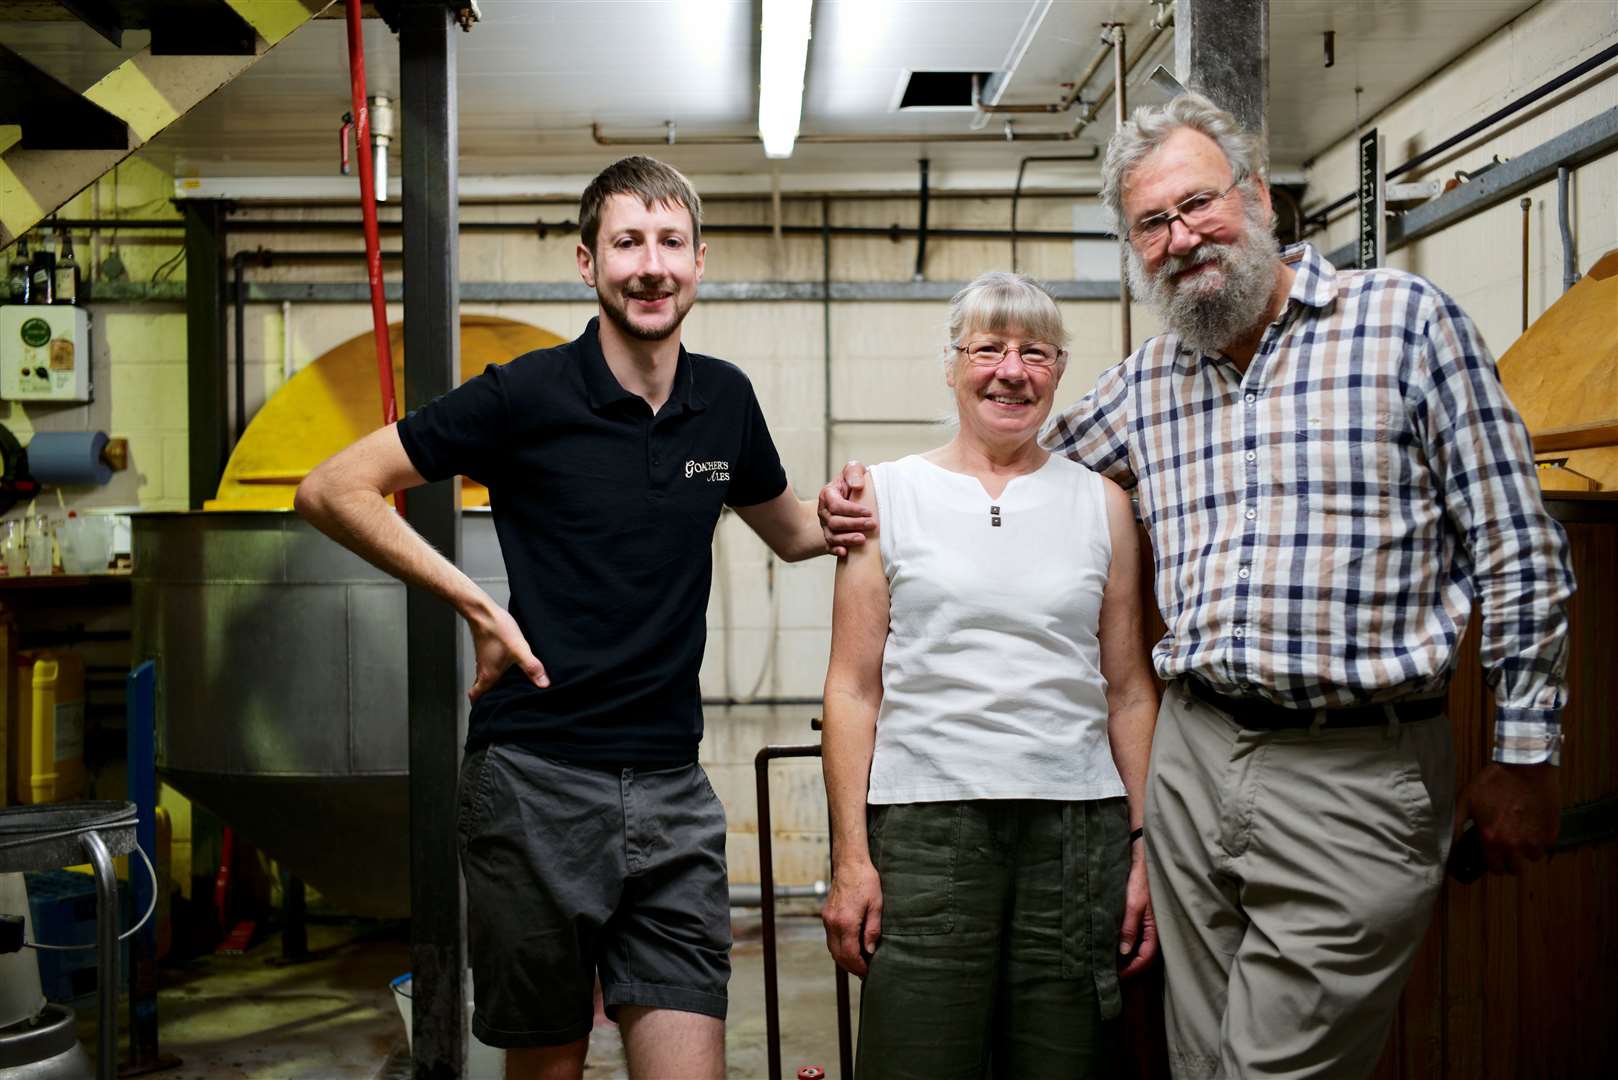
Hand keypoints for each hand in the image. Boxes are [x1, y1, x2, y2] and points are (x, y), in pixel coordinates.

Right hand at [468, 602, 548, 704]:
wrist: (483, 611)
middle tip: (503, 702)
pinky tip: (509, 667)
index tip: (488, 710)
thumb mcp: (519, 650)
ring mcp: (483, 659)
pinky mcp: (486, 650)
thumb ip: (532, 667)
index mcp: (488, 675)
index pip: (476, 697)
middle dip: (490, 697)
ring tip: (509, 687)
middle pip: (481, 690)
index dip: (480, 706)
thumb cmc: (497, 630)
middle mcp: (482, 669)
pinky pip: (489, 666)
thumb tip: (544, 683)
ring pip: (486, 678)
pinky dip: (497, 671)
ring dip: (494, 684)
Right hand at [818, 460, 874, 556]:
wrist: (852, 494)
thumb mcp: (854, 470)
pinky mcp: (830, 536)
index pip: (836, 505)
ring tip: (863, 539)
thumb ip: (854, 472)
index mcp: (828, 494)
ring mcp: (825, 525)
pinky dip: (836, 550)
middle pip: (834, 522)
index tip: (869, 512)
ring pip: (831, 536)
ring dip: (847, 539)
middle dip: (854, 524)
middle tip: (872, 524)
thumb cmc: (854, 481)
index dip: (852, 510)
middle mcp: (823, 511)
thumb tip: (857, 486)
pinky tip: (846, 553)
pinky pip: (829, 546)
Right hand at [822, 860, 882, 977]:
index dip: (858, 966)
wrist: (850, 863)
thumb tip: (869, 951)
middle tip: (864, 972)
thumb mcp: (876, 905)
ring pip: (832, 948)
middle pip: (838, 955)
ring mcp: (827, 919)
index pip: (849, 954)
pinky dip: (839, 948)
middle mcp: (833, 922)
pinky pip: (830, 938)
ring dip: (844, 959)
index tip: (868, 972)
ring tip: (858, 963)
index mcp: (846, 922)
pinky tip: (850, 948)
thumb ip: (872, 930)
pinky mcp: (826, 915)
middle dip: (850, 967)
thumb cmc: (866, 881)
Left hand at [1118, 850, 1156, 977]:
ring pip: (1141, 946)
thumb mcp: (1133, 903)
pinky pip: (1138, 936)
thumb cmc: (1140, 879)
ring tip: (1110, 961)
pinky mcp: (1143, 915)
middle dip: (1130, 967)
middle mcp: (1155, 928)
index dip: (1133, 969)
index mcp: (1155, 927)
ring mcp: (1150, 922)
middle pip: (1145, 955)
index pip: (1146, 957)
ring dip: (1128, 956)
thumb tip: (1124, 952)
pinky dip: (1127, 944)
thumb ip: (1129, 927)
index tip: (1117, 976)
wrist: (1143, 857)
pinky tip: (1114, 944)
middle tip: (1112, 973)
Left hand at [1455, 762, 1559, 874]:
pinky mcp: (1551, 832)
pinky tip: (1534, 824)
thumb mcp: (1466, 799)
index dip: (1494, 865)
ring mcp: (1535, 840)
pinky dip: (1541, 839)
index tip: (1495, 858)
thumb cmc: (1493, 782)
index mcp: (1491, 838)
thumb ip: (1456, 825)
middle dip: (1511, 861)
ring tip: (1522, 833)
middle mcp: (1514, 844)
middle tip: (1509, 847)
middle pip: (1515, 869)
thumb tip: (1449, 846)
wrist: (1525, 767)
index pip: (1495, 869)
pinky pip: (1546, 845)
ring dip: (1527, 850)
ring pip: (1532, 857)